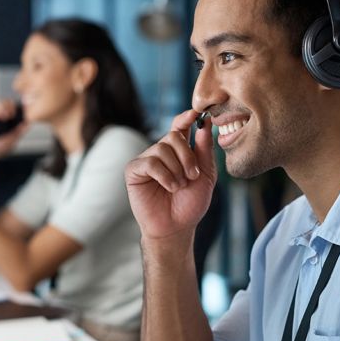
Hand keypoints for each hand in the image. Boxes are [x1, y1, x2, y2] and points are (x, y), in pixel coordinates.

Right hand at [124, 109, 215, 240]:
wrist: (176, 227)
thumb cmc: (190, 204)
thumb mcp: (205, 175)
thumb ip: (205, 150)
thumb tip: (204, 123)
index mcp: (178, 151)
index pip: (180, 126)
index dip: (186, 117)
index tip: (196, 114)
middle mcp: (161, 152)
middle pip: (174, 135)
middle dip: (187, 156)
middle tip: (192, 176)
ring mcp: (146, 160)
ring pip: (162, 148)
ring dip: (177, 170)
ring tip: (179, 187)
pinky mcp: (134, 170)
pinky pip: (150, 162)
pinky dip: (164, 175)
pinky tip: (169, 187)